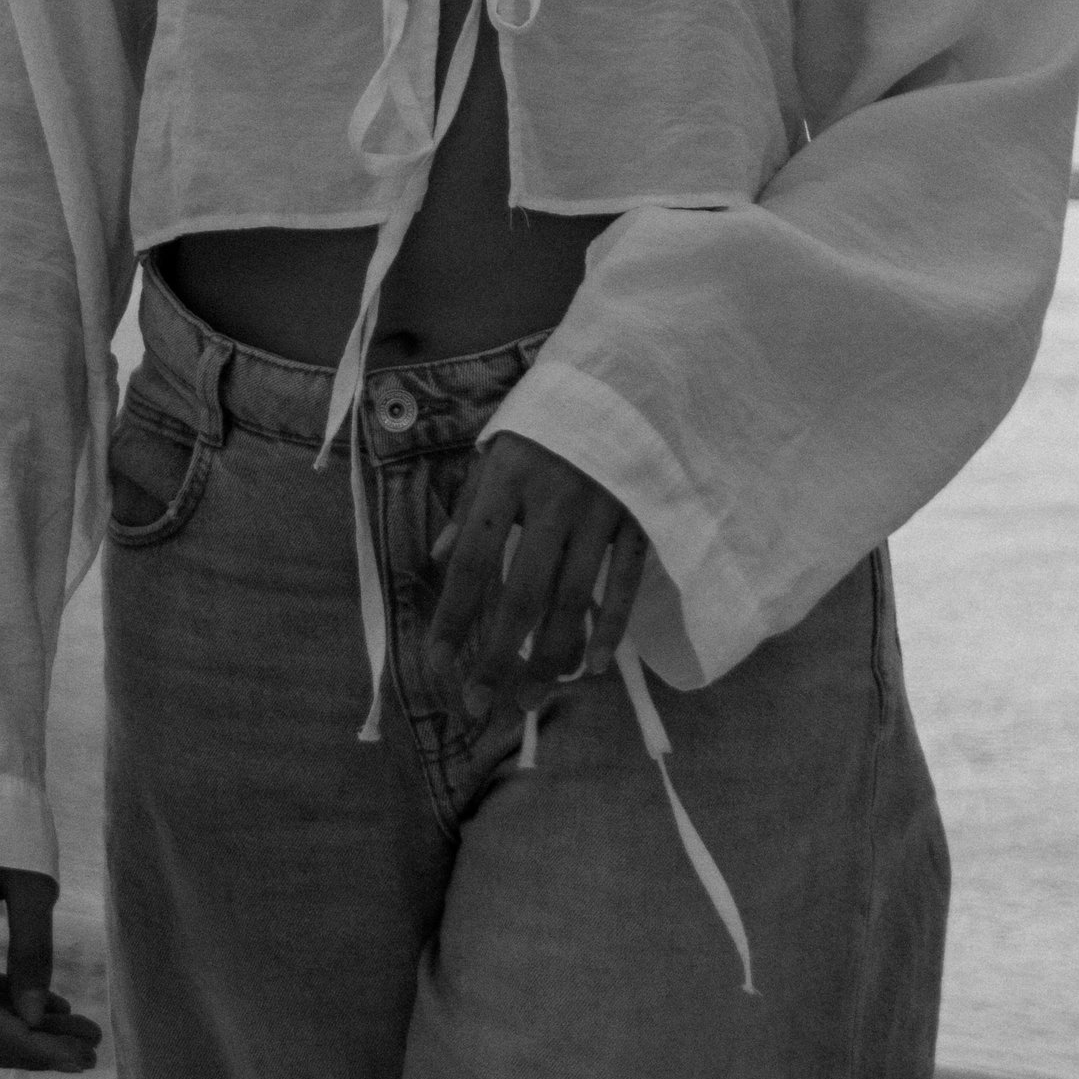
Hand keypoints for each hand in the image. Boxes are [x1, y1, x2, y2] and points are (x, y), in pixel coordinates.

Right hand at [0, 863, 101, 1073]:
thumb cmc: (1, 814)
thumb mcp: (29, 879)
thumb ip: (32, 949)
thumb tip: (33, 1018)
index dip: (28, 1048)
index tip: (80, 1057)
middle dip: (30, 1047)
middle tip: (90, 1052)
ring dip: (24, 1029)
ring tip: (83, 1032)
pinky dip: (9, 1005)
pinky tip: (53, 1007)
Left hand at [426, 432, 647, 734]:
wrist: (628, 374)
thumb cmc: (552, 416)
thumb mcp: (500, 445)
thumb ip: (470, 504)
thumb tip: (438, 560)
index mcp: (509, 475)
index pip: (473, 559)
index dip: (454, 615)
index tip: (437, 663)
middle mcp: (553, 496)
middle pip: (522, 592)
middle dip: (498, 656)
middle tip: (480, 704)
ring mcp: (602, 507)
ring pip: (574, 598)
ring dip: (552, 656)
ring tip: (531, 697)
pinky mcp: (641, 514)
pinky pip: (624, 581)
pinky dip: (611, 627)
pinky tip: (595, 666)